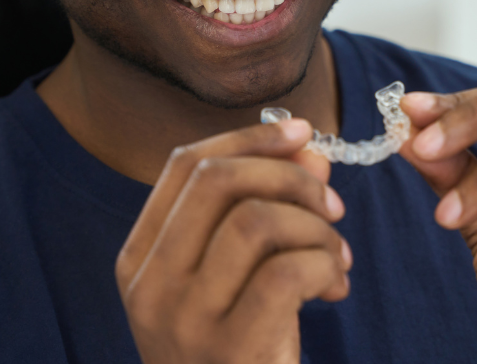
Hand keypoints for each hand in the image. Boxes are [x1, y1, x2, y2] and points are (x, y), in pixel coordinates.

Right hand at [115, 119, 351, 363]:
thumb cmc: (240, 356)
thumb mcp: (241, 277)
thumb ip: (268, 209)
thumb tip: (310, 150)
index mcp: (139, 258)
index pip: (184, 165)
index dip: (248, 138)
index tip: (304, 135)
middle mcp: (149, 284)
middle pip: (217, 180)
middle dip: (289, 176)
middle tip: (331, 204)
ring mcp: (183, 319)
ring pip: (256, 220)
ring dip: (315, 227)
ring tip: (336, 257)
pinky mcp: (229, 349)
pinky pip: (287, 272)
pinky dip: (325, 265)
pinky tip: (336, 287)